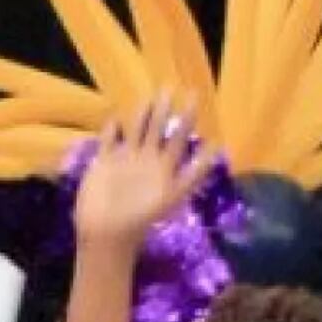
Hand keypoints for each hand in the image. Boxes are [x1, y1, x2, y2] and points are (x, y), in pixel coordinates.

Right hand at [71, 96, 215, 250]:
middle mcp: (146, 161)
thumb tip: (218, 147)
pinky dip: (111, 130)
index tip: (192, 97)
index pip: (179, 138)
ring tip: (149, 97)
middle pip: (157, 129)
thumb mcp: (174, 194)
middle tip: (169, 86)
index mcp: (164, 167)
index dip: (187, 119)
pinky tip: (114, 118)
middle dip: (163, 110)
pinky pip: (108, 141)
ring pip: (135, 131)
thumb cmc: (141, 217)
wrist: (107, 234)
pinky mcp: (103, 164)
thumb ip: (195, 172)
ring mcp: (124, 161)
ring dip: (141, 115)